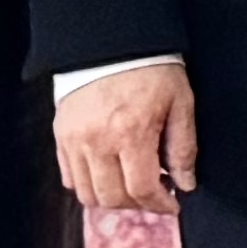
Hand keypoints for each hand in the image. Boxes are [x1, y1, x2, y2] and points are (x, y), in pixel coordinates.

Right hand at [55, 58, 197, 208]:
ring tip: (132, 187)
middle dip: (137, 205)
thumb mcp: (181, 102)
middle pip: (112, 197)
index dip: (160, 204)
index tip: (172, 204)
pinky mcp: (60, 135)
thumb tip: (185, 184)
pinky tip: (110, 174)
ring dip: (111, 199)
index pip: (141, 189)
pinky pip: (69, 177)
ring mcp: (73, 140)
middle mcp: (97, 141)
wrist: (112, 42)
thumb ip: (183, 147)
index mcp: (130, 133)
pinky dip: (88, 185)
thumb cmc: (153, 70)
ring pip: (86, 193)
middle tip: (154, 195)